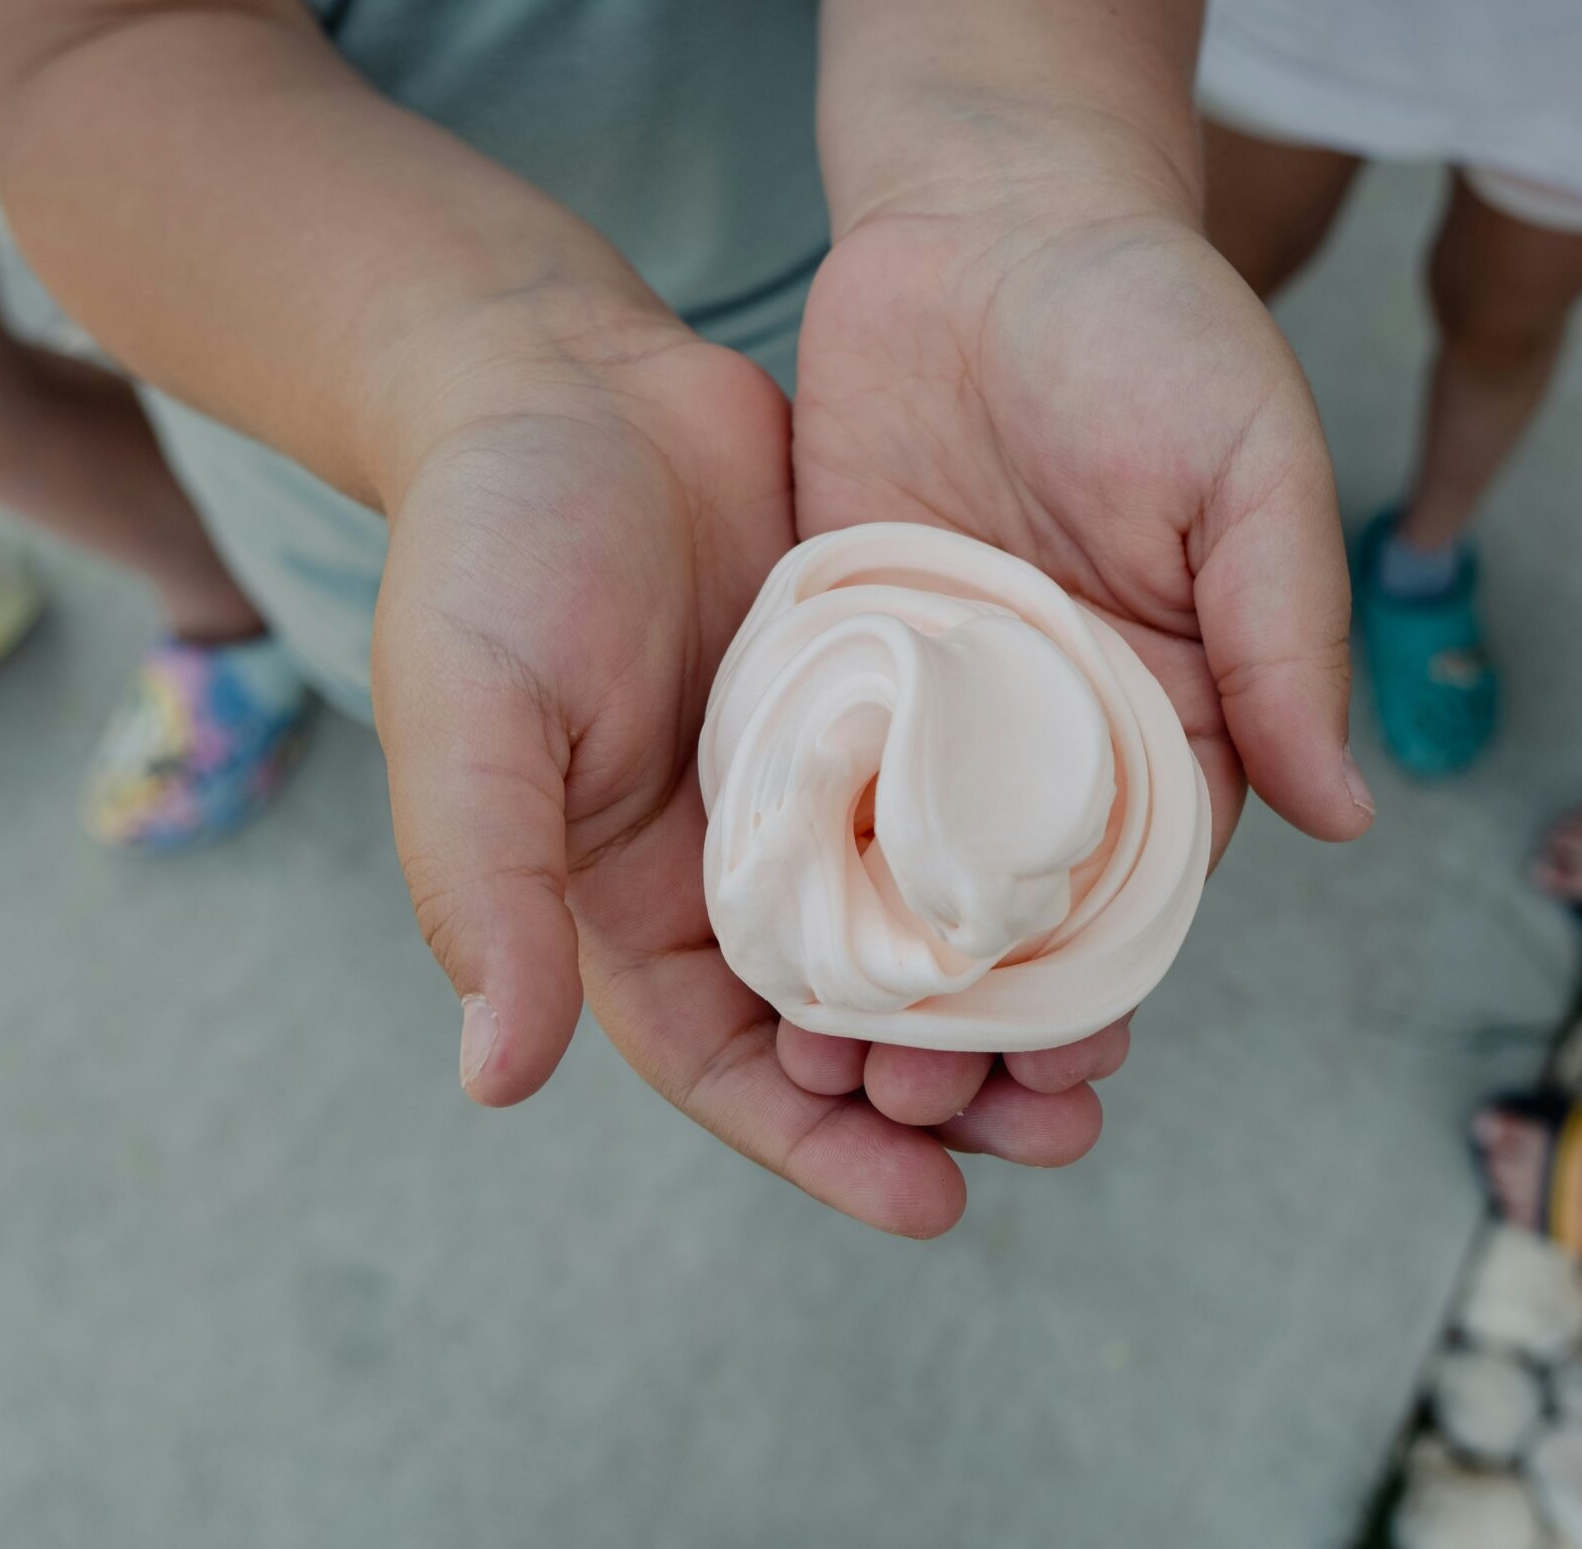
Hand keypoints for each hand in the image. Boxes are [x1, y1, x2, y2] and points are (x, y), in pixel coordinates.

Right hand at [369, 319, 1113, 1236]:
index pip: (728, 1070)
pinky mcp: (878, 708)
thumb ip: (484, 886)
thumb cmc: (489, 545)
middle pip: (851, 1028)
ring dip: (1005, 1000)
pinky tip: (1104, 894)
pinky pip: (964, 813)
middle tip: (1065, 1127)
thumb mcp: (472, 716)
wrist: (562, 378)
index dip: (822, 1148)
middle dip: (948, 1096)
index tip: (937, 1205)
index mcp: (622, 902)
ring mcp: (811, 789)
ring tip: (1108, 1047)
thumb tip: (499, 1080)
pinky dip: (1021, 868)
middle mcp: (727, 868)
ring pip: (925, 934)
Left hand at [789, 182, 1375, 1112]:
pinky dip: (787, 863)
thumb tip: (1347, 813)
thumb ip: (1288, 633)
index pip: (1147, 887)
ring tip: (822, 1066)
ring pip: (901, 869)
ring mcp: (934, 692)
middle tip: (916, 1109)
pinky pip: (809, 770)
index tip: (1062, 1072)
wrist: (986, 203)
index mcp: (1172, 703)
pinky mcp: (833, 641)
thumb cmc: (1149, 322)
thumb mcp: (1249, 467)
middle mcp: (1050, 723)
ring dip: (871, 974)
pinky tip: (746, 945)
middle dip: (977, 1018)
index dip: (1108, 987)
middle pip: (1014, 910)